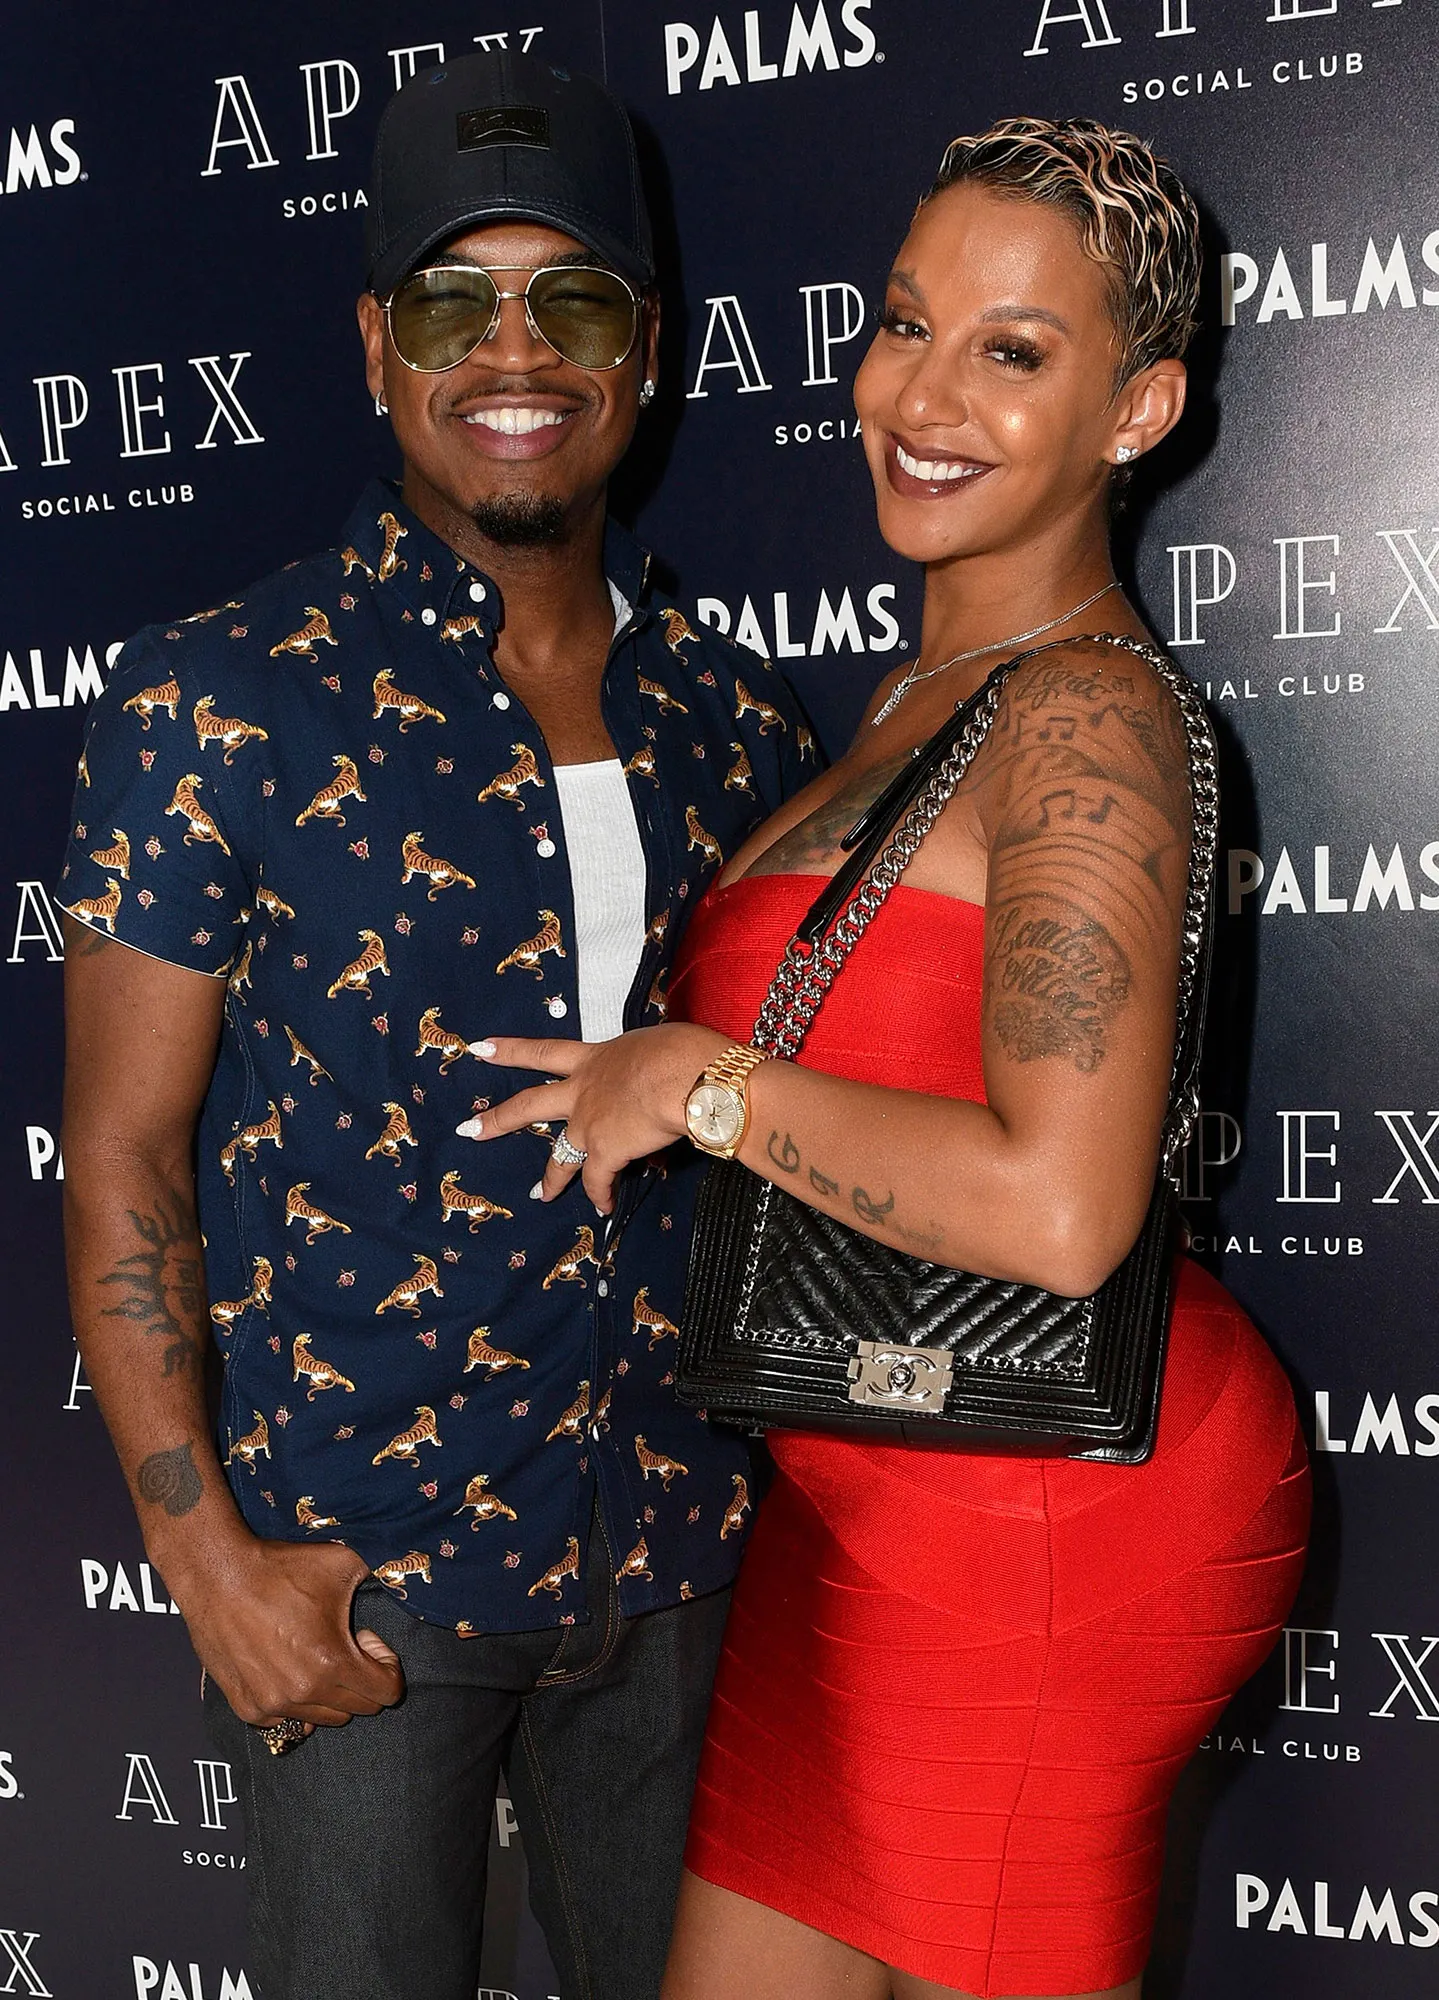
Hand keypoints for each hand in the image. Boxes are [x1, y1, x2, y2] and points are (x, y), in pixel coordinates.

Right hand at [173, 1532, 403, 1734]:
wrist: (218, 1575)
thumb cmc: (280, 1568)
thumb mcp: (342, 1562)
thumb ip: (381, 1570)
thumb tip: (406, 1570)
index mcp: (332, 1663)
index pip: (387, 1694)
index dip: (387, 1666)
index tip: (368, 1640)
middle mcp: (303, 1693)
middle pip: (358, 1709)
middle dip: (361, 1677)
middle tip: (344, 1642)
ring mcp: (272, 1705)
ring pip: (322, 1717)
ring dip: (329, 1691)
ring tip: (313, 1651)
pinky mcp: (247, 1708)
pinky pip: (286, 1721)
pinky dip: (295, 1702)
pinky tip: (287, 1666)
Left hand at [460, 1024, 728, 1212]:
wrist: (688, 1077)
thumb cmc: (681, 1051)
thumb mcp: (656, 1045)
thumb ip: (644, 1064)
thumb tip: (654, 1081)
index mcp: (595, 1058)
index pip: (545, 1051)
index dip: (511, 1050)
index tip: (481, 1048)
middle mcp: (583, 1091)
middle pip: (531, 1104)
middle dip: (500, 1118)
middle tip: (470, 1128)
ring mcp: (589, 1124)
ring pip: (561, 1155)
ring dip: (550, 1178)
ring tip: (539, 1194)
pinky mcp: (606, 1152)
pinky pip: (598, 1182)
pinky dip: (602, 1195)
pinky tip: (604, 1207)